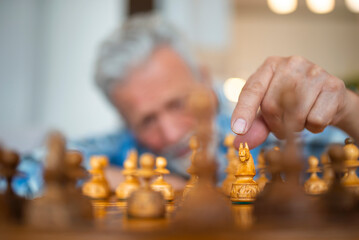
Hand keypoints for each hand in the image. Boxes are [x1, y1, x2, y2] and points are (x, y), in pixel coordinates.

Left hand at [231, 56, 358, 147]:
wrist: (329, 98)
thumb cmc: (293, 103)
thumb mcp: (269, 111)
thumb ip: (254, 126)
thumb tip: (239, 145)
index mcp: (270, 66)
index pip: (252, 90)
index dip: (244, 112)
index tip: (237, 130)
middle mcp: (291, 63)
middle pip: (272, 106)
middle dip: (275, 125)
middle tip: (283, 126)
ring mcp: (314, 72)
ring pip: (295, 115)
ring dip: (295, 128)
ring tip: (300, 119)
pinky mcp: (333, 85)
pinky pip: (316, 120)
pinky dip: (314, 127)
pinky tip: (316, 115)